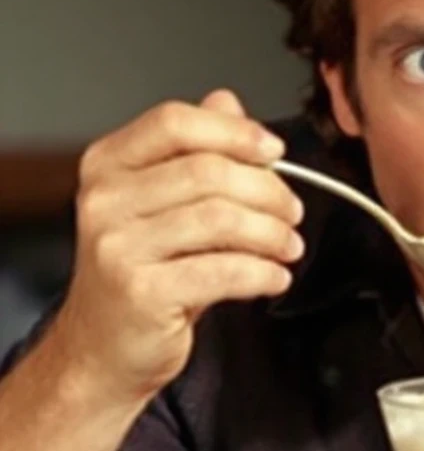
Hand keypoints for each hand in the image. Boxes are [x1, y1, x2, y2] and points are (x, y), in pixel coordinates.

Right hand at [53, 90, 304, 405]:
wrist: (105, 348)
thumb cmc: (145, 271)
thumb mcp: (164, 203)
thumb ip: (198, 150)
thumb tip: (230, 102)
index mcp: (109, 164)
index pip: (175, 122)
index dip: (234, 131)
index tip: (275, 150)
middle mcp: (104, 199)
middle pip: (209, 171)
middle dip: (269, 191)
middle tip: (293, 213)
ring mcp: (117, 246)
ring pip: (222, 219)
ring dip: (273, 234)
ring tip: (290, 247)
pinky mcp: (140, 292)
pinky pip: (224, 270)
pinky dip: (263, 273)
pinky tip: (276, 277)